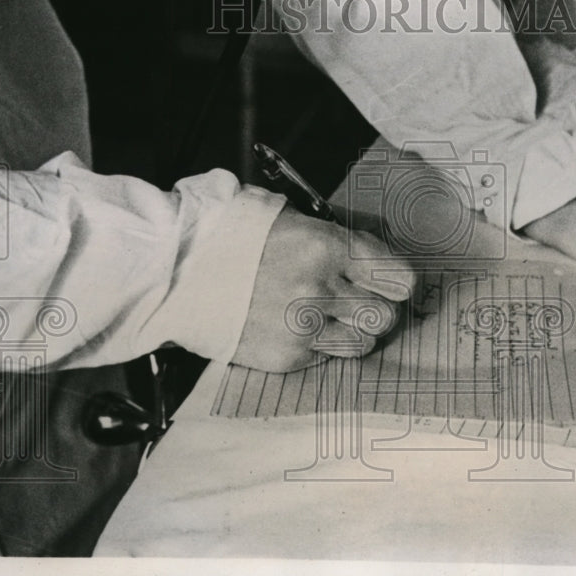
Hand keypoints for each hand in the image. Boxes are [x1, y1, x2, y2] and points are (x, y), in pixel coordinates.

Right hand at [233, 206, 415, 372]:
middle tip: (362, 299)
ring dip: (355, 331)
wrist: (177, 268)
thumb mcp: (293, 218)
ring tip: (332, 315)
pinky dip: (322, 345)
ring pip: (364, 342)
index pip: (398, 277)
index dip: (399, 280)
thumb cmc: (234, 235)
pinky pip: (328, 358)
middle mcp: (319, 289)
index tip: (393, 281)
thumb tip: (376, 259)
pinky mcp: (285, 357)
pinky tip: (299, 325)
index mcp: (326, 246)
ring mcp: (302, 327)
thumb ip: (338, 240)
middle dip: (379, 307)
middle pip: (387, 315)